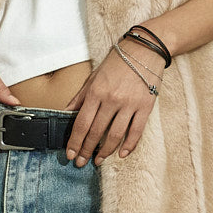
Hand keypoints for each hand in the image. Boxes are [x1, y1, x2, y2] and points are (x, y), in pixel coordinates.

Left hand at [62, 42, 161, 164]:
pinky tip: (121, 154)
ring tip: (98, 160)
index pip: (81, 123)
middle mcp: (112, 99)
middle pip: (96, 132)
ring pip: (115, 135)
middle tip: (80, 163)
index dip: (74, 142)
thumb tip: (65, 113)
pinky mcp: (146, 107)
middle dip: (86, 150)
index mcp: (96, 92)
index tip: (70, 154)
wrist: (146, 48)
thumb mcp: (94, 76)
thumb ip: (80, 97)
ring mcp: (130, 104)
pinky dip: (129, 145)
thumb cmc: (118, 61)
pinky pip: (136, 131)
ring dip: (105, 151)